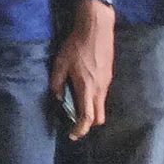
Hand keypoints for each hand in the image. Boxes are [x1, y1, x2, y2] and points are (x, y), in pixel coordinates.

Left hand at [50, 1, 114, 139]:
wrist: (96, 28)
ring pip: (101, 106)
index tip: (72, 134)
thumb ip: (57, 81)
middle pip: (98, 117)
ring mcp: (106, 82)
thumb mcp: (60, 62)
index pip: (87, 117)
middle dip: (88, 124)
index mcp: (87, 87)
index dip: (80, 129)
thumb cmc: (77, 45)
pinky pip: (102, 94)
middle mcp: (100, 89)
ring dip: (91, 111)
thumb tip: (54, 95)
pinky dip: (94, 99)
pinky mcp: (108, 75)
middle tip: (75, 123)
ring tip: (77, 104)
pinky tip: (83, 88)